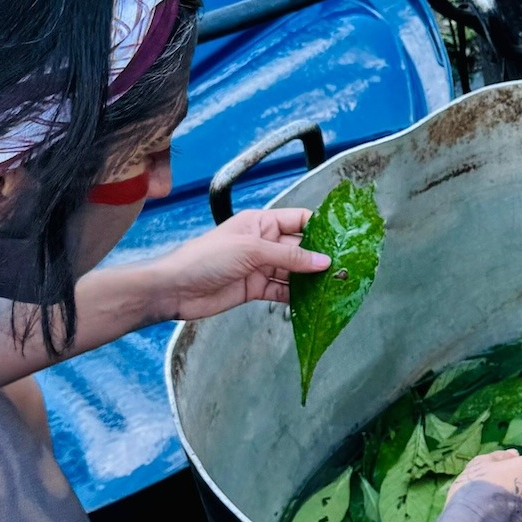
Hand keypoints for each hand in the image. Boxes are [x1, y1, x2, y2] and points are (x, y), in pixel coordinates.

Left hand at [140, 210, 329, 320]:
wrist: (175, 289)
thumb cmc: (206, 258)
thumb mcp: (251, 250)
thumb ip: (289, 255)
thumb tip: (323, 261)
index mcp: (260, 223)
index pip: (298, 220)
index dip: (321, 228)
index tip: (344, 238)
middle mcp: (263, 242)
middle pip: (300, 248)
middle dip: (320, 257)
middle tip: (347, 268)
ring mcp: (260, 266)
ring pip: (293, 272)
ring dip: (311, 280)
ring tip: (336, 287)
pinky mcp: (255, 288)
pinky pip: (282, 291)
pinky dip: (297, 297)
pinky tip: (314, 301)